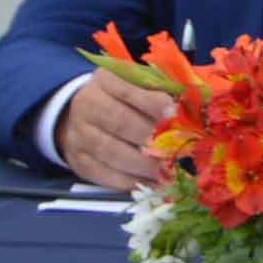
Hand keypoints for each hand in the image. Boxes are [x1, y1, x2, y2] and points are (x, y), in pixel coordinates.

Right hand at [57, 74, 169, 192]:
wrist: (76, 114)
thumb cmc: (120, 97)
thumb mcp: (135, 82)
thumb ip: (159, 90)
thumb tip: (186, 108)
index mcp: (104, 80)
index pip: (128, 90)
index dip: (152, 103)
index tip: (174, 114)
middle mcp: (87, 105)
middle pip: (120, 123)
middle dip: (151, 138)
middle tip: (175, 148)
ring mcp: (79, 136)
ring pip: (111, 152)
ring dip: (143, 164)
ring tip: (166, 171)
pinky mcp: (79, 162)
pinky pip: (104, 175)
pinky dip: (129, 181)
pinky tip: (151, 182)